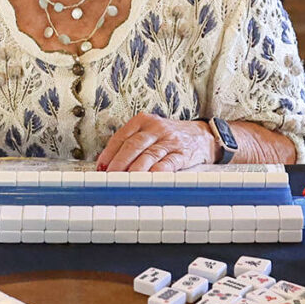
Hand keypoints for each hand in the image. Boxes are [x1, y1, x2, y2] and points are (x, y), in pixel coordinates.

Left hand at [94, 113, 216, 173]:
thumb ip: (131, 145)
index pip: (121, 137)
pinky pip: (168, 163)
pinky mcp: (183, 153)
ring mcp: (170, 140)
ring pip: (148, 155)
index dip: (109, 153)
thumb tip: (108, 166)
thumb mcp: (150, 133)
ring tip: (124, 181)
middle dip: (119, 163)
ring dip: (135, 170)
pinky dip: (157, 173)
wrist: (203, 135)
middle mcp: (156, 128)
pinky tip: (148, 180)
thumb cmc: (171, 137)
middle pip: (133, 145)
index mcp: (143, 121)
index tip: (100, 168)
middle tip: (109, 177)